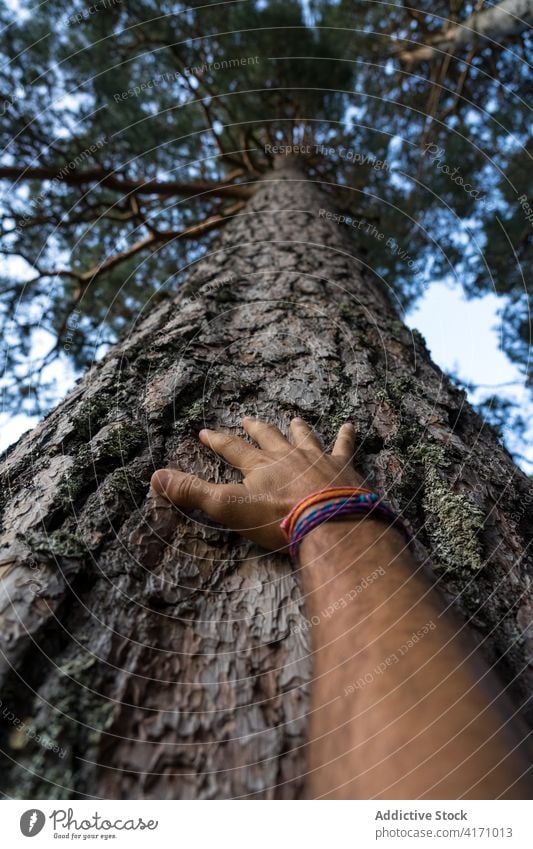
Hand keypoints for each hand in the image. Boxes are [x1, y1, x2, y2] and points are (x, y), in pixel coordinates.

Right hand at [150, 417, 362, 550]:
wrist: (330, 521)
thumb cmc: (278, 519)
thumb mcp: (228, 508)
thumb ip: (193, 493)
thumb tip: (155, 476)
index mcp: (259, 465)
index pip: (231, 449)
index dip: (217, 440)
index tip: (204, 431)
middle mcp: (286, 456)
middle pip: (268, 437)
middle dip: (256, 429)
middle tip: (248, 419)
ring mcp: (316, 459)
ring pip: (304, 437)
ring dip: (297, 429)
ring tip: (294, 419)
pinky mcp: (343, 468)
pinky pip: (344, 446)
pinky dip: (346, 436)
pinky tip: (350, 426)